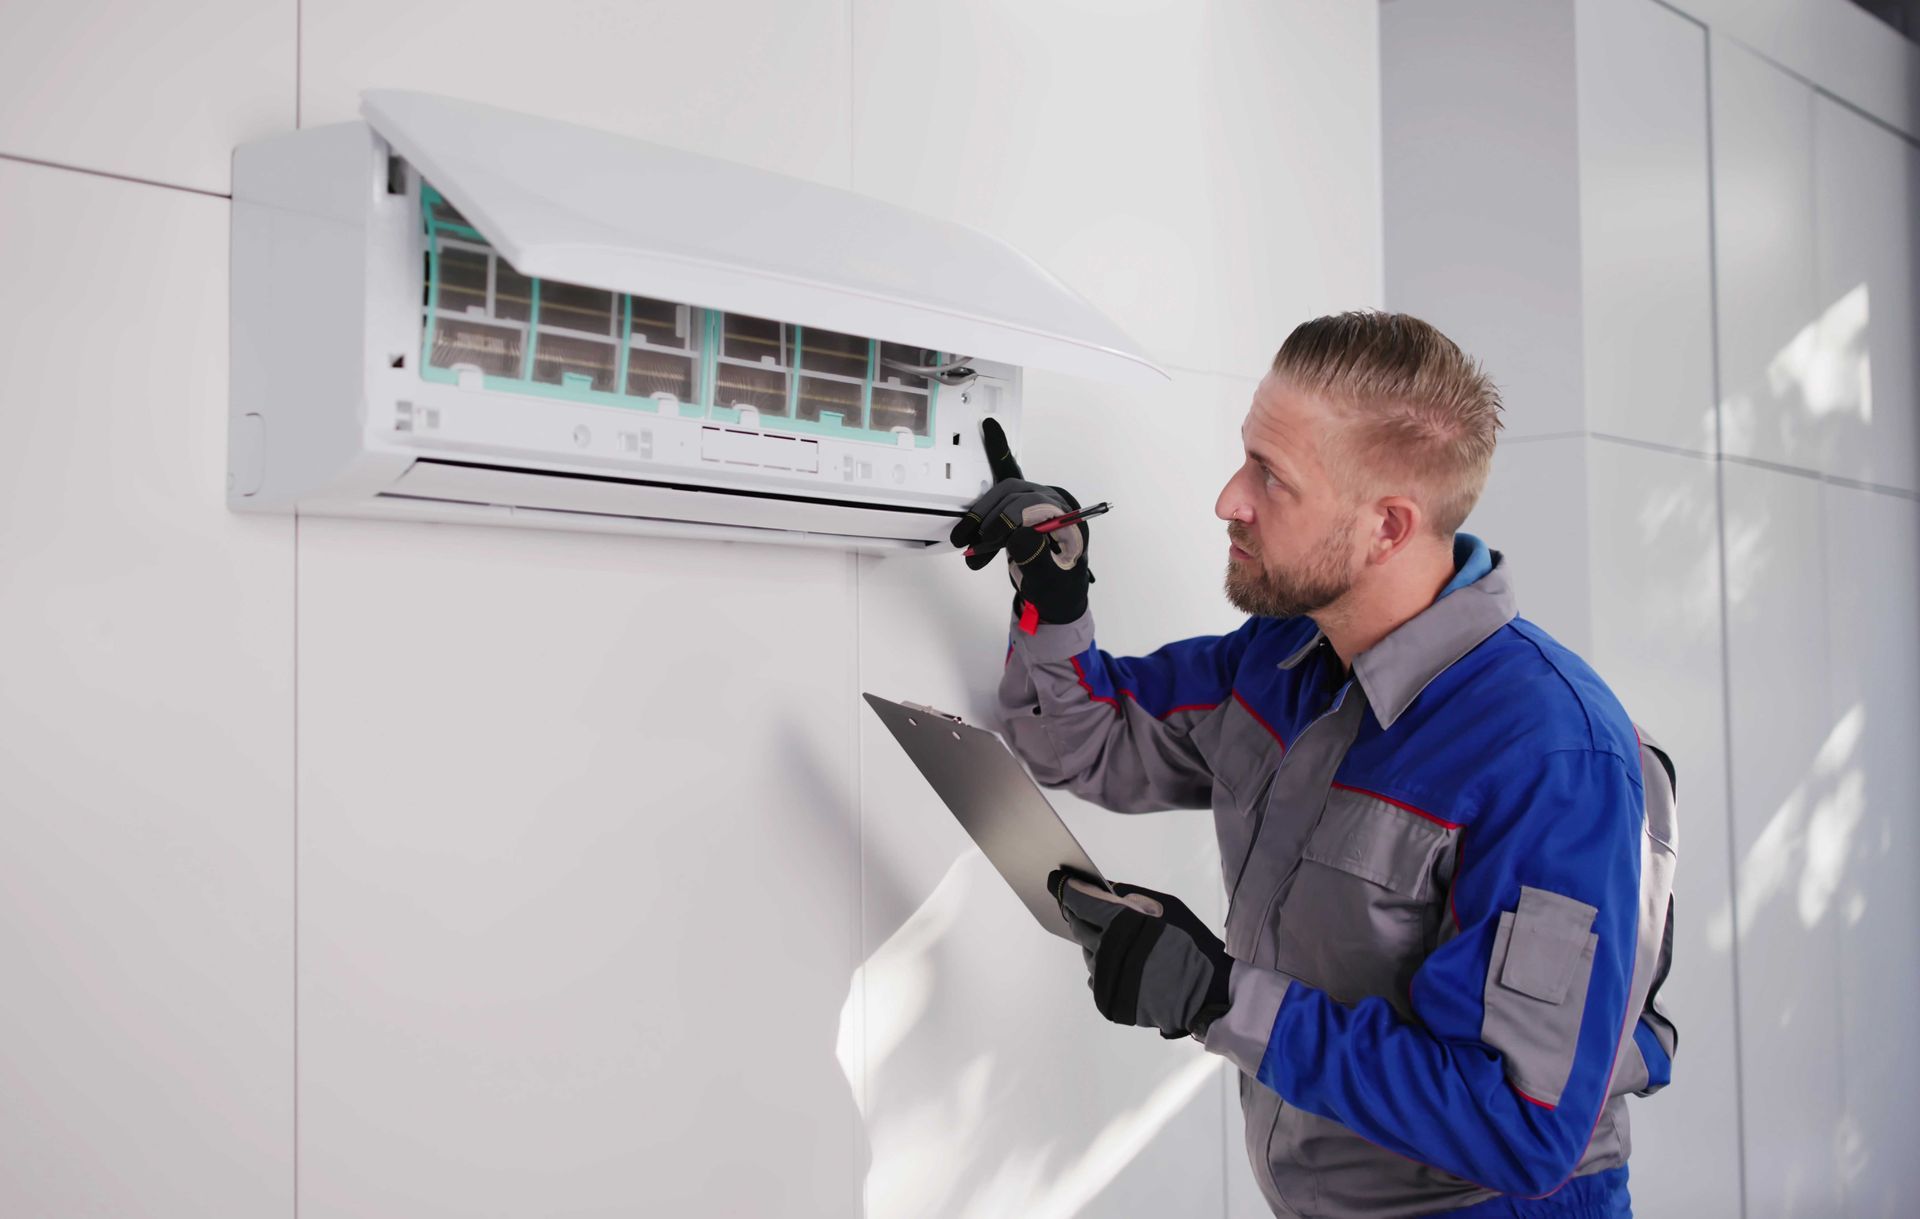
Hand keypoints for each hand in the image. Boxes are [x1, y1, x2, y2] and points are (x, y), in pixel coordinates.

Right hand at [949, 419, 1093, 625]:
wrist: (1057, 597)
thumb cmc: (1058, 590)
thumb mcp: (1051, 583)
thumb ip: (1038, 561)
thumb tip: (1019, 535)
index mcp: (1068, 520)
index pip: (1035, 508)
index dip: (1007, 522)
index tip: (987, 541)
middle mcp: (1055, 505)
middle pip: (1016, 497)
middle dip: (988, 519)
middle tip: (969, 544)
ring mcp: (1039, 502)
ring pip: (1005, 492)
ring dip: (981, 514)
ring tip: (965, 541)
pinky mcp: (1023, 505)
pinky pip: (1010, 472)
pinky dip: (999, 452)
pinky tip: (989, 427)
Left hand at [1046, 869, 1233, 1039]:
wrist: (1205, 995)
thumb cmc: (1191, 946)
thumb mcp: (1167, 908)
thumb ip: (1133, 898)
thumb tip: (1105, 889)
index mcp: (1120, 925)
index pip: (1081, 902)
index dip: (1067, 888)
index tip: (1057, 879)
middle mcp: (1106, 952)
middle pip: (1078, 927)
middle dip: (1077, 912)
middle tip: (1077, 903)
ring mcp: (1106, 979)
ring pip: (1088, 953)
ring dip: (1094, 941)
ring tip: (1112, 936)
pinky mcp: (1108, 1001)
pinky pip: (1096, 977)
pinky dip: (1103, 966)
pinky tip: (1119, 961)